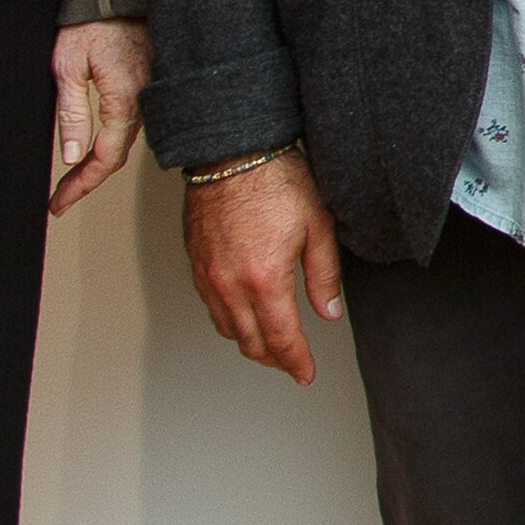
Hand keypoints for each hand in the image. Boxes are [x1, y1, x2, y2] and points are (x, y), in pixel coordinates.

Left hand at [49, 19, 148, 214]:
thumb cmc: (92, 20)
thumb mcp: (68, 66)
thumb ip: (71, 113)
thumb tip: (71, 156)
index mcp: (123, 101)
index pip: (103, 160)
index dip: (80, 186)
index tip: (58, 203)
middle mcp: (143, 102)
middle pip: (116, 156)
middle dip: (88, 180)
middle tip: (62, 196)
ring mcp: (149, 92)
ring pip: (126, 140)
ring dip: (101, 161)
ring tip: (76, 177)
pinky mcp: (149, 82)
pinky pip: (134, 121)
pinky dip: (114, 140)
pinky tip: (101, 144)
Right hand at [184, 148, 346, 385]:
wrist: (232, 150)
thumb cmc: (276, 179)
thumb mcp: (317, 226)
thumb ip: (324, 276)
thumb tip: (329, 311)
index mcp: (265, 278)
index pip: (281, 338)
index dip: (295, 362)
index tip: (305, 373)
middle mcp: (229, 283)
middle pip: (250, 341)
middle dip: (274, 358)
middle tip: (291, 363)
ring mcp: (207, 274)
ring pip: (226, 327)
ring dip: (250, 341)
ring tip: (271, 343)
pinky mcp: (195, 262)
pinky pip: (210, 305)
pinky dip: (229, 319)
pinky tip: (244, 314)